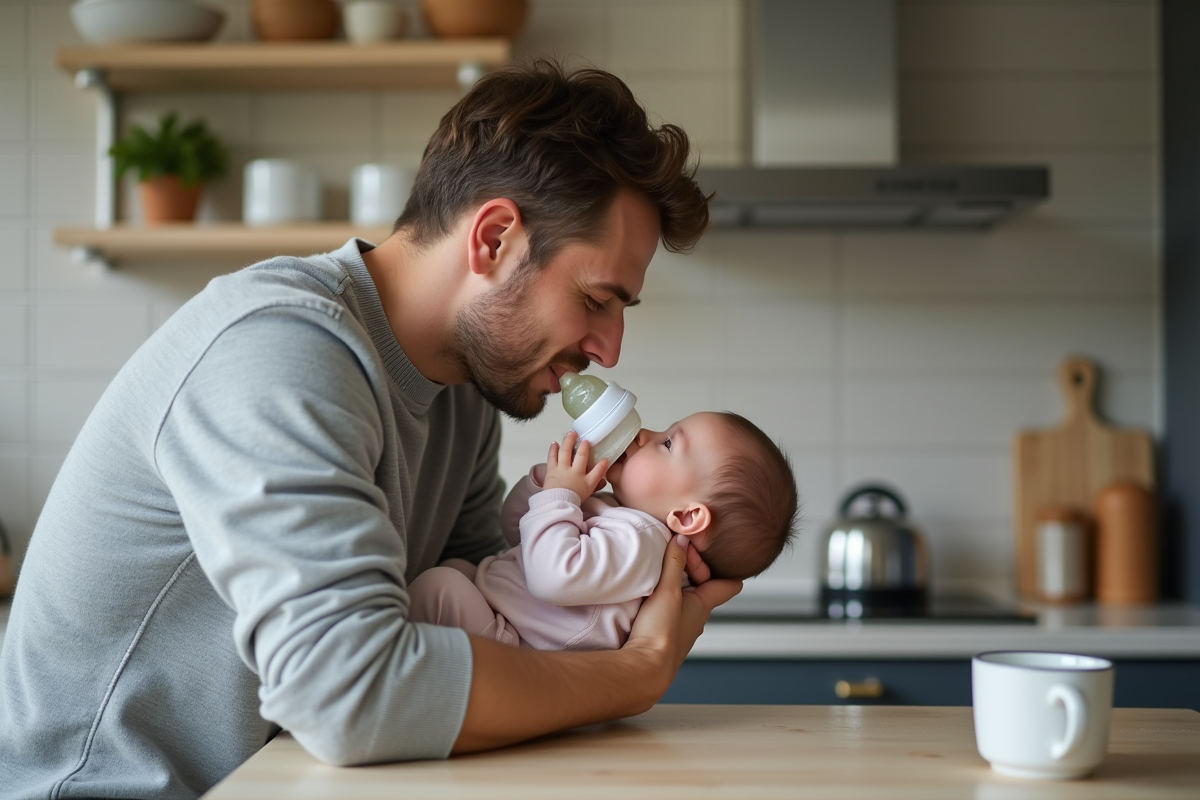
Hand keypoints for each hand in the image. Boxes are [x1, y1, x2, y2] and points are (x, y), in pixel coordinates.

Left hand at [542, 431, 608, 498]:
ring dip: (568, 441)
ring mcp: (561, 470)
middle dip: (583, 446)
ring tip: (570, 434)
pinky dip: (553, 449)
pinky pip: (552, 456)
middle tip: (584, 438)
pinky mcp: (551, 470)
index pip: (596, 470)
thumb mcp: (588, 492)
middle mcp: (574, 472)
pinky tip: (555, 443)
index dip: (601, 464)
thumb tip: (604, 471)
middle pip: (580, 456)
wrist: (555, 505)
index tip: (605, 457)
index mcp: (584, 480)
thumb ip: (597, 481)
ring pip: (565, 452)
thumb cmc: (572, 499)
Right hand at [622, 533, 741, 696]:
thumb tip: (682, 538)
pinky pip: (670, 611)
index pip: (728, 585)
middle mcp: (696, 618)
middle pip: (703, 589)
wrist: (644, 670)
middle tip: (674, 555)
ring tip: (659, 572)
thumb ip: (674, 562)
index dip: (726, 568)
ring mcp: (680, 629)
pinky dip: (665, 600)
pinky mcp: (663, 636)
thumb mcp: (668, 591)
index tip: (713, 552)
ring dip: (676, 586)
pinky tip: (649, 597)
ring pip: (685, 600)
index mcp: (704, 605)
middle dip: (692, 570)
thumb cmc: (661, 634)